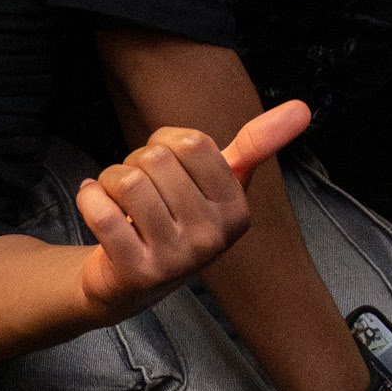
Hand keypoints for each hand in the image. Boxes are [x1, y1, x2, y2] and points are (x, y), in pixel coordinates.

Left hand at [70, 103, 310, 318]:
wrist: (130, 283)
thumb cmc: (175, 220)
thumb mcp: (219, 183)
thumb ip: (258, 144)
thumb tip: (303, 107)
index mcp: (237, 212)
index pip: (193, 142)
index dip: (165, 141)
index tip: (164, 165)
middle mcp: (213, 239)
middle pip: (156, 159)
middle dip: (134, 162)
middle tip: (138, 189)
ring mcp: (175, 260)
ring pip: (127, 182)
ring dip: (108, 179)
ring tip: (113, 196)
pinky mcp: (136, 274)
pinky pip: (102, 212)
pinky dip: (89, 197)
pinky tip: (94, 203)